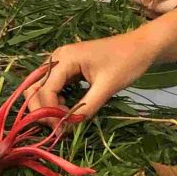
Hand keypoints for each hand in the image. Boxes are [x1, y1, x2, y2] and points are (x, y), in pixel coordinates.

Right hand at [26, 31, 157, 120]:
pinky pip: (52, 87)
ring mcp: (60, 62)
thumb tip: (69, 128)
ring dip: (47, 107)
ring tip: (63, 121)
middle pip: (35, 88)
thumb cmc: (127, 62)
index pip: (45, 90)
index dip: (50, 113)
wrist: (142, 46)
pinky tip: (67, 111)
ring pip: (40, 88)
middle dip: (42, 111)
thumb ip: (86, 108)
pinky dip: (55, 101)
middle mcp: (57, 58)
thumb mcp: (107, 87)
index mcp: (65, 58)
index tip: (62, 129)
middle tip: (58, 128)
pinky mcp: (67, 68)